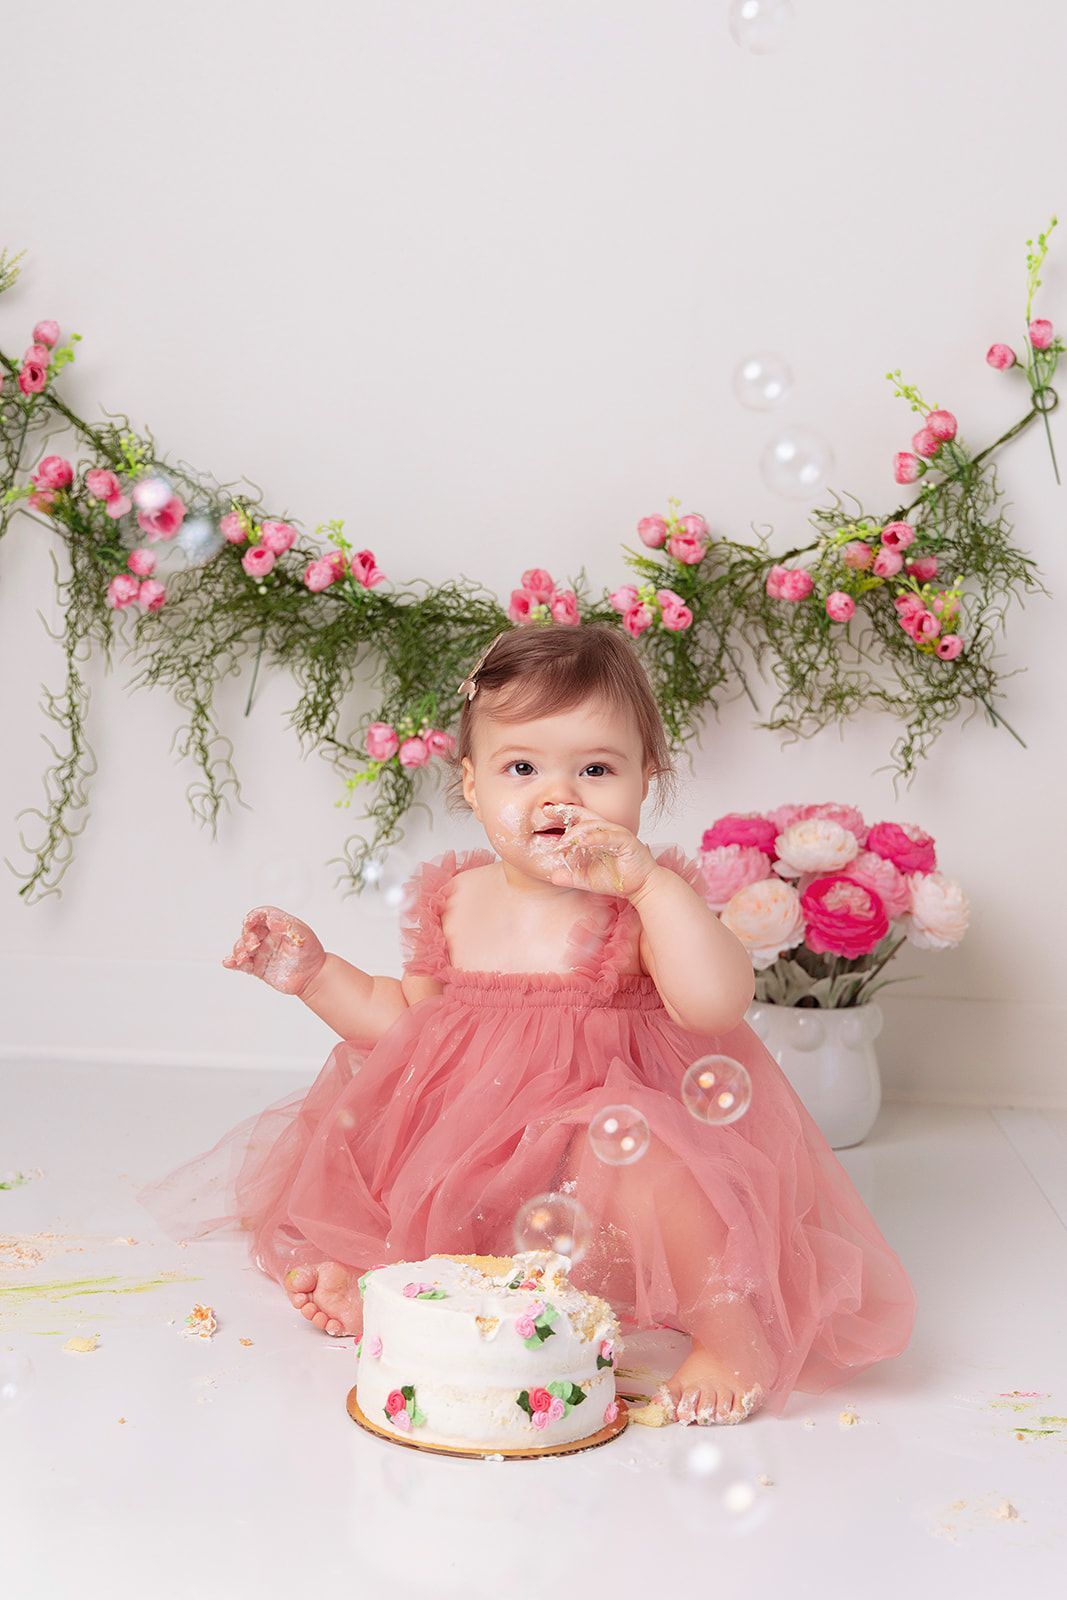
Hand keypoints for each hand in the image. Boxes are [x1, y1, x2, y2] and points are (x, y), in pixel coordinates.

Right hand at [221, 905, 326, 996]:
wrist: (313, 977)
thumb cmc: (311, 953)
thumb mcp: (303, 935)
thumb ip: (288, 925)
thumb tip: (272, 919)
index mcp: (277, 926)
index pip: (260, 916)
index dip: (252, 917)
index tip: (249, 922)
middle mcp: (267, 937)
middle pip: (248, 931)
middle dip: (246, 936)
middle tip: (253, 945)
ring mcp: (261, 952)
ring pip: (242, 947)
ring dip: (239, 950)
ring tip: (244, 956)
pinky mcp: (257, 967)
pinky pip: (242, 964)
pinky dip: (233, 962)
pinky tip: (229, 962)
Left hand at [540, 803, 657, 899]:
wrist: (640, 887)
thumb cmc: (616, 878)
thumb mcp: (587, 879)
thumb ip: (571, 876)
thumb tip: (552, 876)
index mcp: (596, 835)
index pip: (578, 820)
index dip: (562, 814)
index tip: (546, 811)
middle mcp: (606, 830)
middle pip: (584, 816)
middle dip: (566, 812)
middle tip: (548, 811)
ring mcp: (617, 834)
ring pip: (595, 825)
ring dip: (577, 832)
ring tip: (564, 841)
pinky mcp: (627, 841)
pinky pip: (610, 836)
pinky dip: (596, 838)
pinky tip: (583, 842)